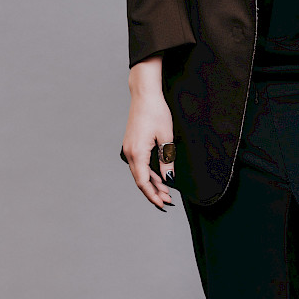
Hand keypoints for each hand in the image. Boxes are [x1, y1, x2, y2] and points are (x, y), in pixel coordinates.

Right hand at [122, 57, 175, 210]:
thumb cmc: (156, 112)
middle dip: (154, 192)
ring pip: (140, 173)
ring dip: (152, 182)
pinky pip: (139, 164)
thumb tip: (169, 178)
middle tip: (168, 200)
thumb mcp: (166, 136)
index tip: (163, 204)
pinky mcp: (131, 144)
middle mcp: (129, 153)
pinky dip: (148, 172)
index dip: (153, 195)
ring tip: (165, 191)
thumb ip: (167, 159)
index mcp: (137, 153)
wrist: (144, 94)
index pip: (144, 182)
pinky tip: (158, 175)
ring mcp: (129, 149)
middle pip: (141, 180)